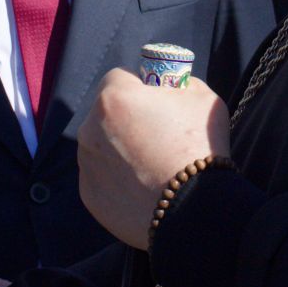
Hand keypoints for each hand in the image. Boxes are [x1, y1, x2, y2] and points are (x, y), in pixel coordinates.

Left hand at [78, 68, 228, 248]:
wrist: (194, 208)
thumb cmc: (198, 147)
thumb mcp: (201, 97)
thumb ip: (179, 84)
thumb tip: (171, 85)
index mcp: (113, 97)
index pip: (120, 77)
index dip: (139, 87)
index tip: (155, 102)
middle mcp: (89, 128)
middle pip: (106, 113)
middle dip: (126, 119)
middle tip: (155, 136)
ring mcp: (86, 163)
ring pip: (101, 146)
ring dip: (119, 150)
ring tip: (151, 167)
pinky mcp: (88, 194)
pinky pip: (101, 177)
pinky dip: (117, 179)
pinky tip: (143, 188)